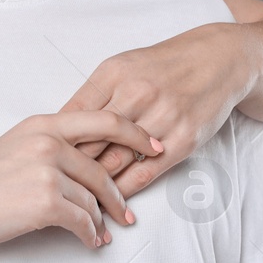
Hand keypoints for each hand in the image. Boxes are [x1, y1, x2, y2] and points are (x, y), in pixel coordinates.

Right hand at [0, 110, 164, 260]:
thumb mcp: (14, 148)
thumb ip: (50, 146)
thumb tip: (87, 161)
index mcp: (42, 124)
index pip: (104, 120)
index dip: (135, 132)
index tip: (154, 146)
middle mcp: (47, 141)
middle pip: (103, 166)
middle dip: (119, 194)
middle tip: (129, 213)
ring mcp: (47, 171)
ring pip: (93, 197)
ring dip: (101, 220)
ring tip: (103, 233)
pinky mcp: (46, 202)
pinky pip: (83, 220)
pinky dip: (90, 235)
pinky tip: (90, 242)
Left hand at [60, 22, 249, 199]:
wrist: (217, 59)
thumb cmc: (163, 65)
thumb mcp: (122, 66)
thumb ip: (92, 95)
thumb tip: (60, 128)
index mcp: (114, 74)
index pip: (73, 117)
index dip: (57, 143)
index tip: (44, 162)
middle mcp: (137, 94)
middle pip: (91, 142)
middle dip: (69, 169)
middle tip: (53, 188)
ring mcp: (162, 118)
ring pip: (115, 162)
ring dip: (94, 186)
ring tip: (77, 202)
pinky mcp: (183, 139)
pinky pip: (145, 173)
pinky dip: (124, 191)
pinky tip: (112, 201)